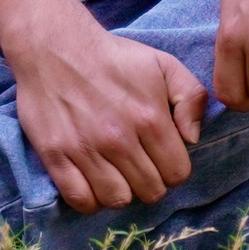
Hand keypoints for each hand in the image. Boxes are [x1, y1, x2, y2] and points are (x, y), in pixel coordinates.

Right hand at [13, 23, 206, 214]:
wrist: (56, 48)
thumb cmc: (114, 58)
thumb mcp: (164, 64)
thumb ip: (191, 98)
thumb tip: (192, 139)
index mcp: (150, 119)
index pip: (177, 173)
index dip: (173, 168)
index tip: (162, 157)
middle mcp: (119, 140)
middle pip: (150, 192)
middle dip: (150, 181)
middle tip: (139, 164)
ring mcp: (85, 151)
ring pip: (117, 201)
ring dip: (122, 192)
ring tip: (117, 174)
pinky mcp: (56, 157)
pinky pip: (81, 200)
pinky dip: (91, 199)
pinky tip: (93, 182)